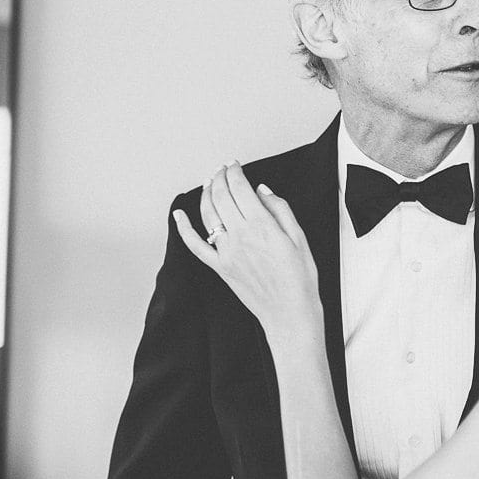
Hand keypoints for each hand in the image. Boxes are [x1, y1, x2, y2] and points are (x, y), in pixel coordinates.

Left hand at [175, 164, 322, 341]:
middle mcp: (240, 236)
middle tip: (223, 169)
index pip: (240, 188)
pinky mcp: (219, 267)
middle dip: (220, 177)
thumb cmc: (299, 279)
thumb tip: (262, 190)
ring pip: (208, 214)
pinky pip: (195, 245)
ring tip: (209, 183)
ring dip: (206, 194)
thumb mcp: (299, 238)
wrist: (289, 314)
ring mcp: (226, 252)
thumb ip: (280, 209)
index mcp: (262, 226)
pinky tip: (178, 215)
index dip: (235, 171)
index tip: (235, 165)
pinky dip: (184, 229)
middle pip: (221, 196)